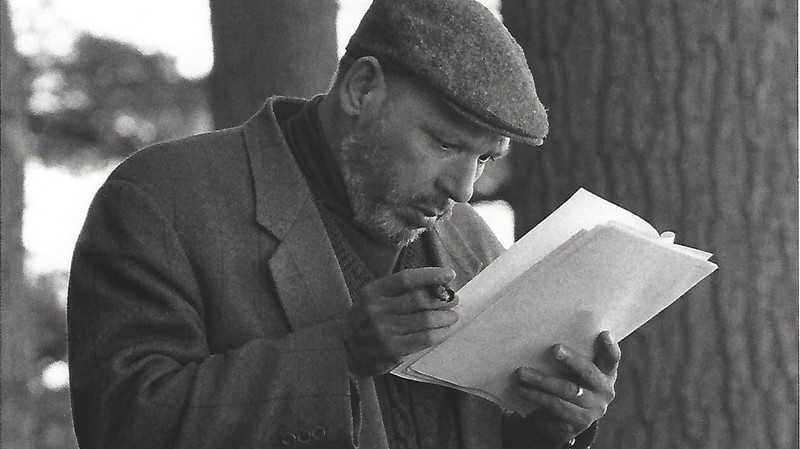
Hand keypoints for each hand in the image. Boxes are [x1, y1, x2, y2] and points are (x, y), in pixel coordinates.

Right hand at [343, 267, 458, 375]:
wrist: (346, 349)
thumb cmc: (367, 319)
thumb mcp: (374, 298)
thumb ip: (399, 291)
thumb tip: (436, 286)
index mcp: (373, 292)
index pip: (407, 279)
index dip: (431, 275)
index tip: (449, 275)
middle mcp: (376, 310)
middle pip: (419, 300)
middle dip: (442, 299)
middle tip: (454, 299)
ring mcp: (384, 331)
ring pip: (425, 320)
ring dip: (445, 317)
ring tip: (452, 315)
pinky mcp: (392, 350)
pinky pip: (424, 339)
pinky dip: (440, 333)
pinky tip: (446, 330)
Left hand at [513, 331, 620, 444]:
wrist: (564, 422)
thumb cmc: (569, 384)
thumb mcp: (575, 372)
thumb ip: (571, 357)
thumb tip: (545, 333)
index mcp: (607, 373)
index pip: (612, 358)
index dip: (610, 347)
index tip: (604, 334)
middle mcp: (605, 390)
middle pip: (588, 372)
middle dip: (571, 359)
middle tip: (554, 348)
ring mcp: (594, 408)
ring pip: (567, 390)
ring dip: (542, 380)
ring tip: (521, 372)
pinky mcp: (579, 421)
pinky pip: (555, 406)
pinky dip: (535, 395)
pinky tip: (521, 389)